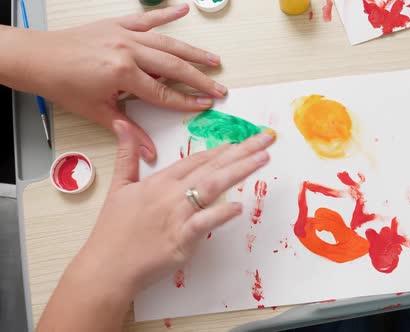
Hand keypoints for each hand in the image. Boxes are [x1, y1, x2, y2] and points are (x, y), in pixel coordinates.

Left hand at [23, 4, 225, 161]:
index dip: (187, 101)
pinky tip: (184, 9)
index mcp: (122, 73)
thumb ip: (128, 131)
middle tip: (219, 88)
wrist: (37, 58)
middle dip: (199, 79)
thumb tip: (148, 152)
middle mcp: (128, 50)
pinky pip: (147, 17)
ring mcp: (124, 34)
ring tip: (213, 60)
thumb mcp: (97, 112)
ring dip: (193, 52)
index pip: (164, 91)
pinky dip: (167, 13)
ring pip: (168, 43)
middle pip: (174, 66)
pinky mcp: (117, 24)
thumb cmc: (62, 84)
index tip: (206, 104)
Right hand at [37, 121, 275, 330]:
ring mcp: (177, 215)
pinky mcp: (181, 239)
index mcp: (159, 181)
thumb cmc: (113, 231)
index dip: (221, 149)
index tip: (241, 141)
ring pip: (212, 187)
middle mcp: (171, 194)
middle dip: (242, 151)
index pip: (196, 159)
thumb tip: (122, 125)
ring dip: (239, 171)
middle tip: (266, 139)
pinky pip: (204, 223)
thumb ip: (127, 155)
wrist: (106, 267)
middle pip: (211, 167)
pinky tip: (239, 206)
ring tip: (262, 158)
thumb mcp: (118, 186)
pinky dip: (221, 214)